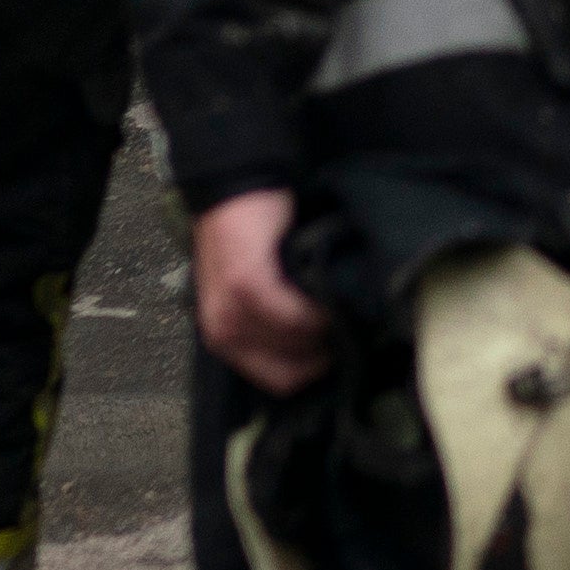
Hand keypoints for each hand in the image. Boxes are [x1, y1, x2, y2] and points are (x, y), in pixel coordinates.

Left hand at [193, 190, 336, 392]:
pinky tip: (328, 292)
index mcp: (225, 339)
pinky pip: (294, 317)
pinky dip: (316, 311)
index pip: (281, 382)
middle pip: (292, 371)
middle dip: (324, 353)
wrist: (236, 187)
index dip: (316, 370)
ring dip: (325, 330)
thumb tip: (323, 347)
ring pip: (297, 345)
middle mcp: (223, 332)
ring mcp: (232, 312)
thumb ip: (276, 323)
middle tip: (346, 326)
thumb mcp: (255, 292)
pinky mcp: (247, 286)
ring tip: (340, 305)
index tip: (339, 348)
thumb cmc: (253, 238)